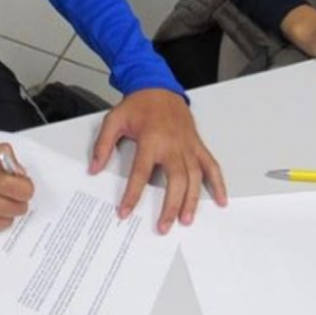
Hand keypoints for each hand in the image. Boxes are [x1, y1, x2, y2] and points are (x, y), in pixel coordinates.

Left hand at [90, 89, 226, 233]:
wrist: (159, 87)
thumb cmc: (139, 104)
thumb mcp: (114, 119)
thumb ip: (103, 144)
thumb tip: (95, 168)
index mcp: (151, 139)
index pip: (141, 173)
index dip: (132, 195)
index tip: (125, 212)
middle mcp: (172, 144)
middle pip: (174, 181)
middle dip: (169, 207)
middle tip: (162, 227)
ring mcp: (188, 146)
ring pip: (194, 177)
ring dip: (191, 200)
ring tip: (186, 220)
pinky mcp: (197, 145)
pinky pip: (211, 165)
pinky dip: (219, 183)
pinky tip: (221, 199)